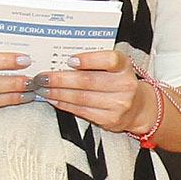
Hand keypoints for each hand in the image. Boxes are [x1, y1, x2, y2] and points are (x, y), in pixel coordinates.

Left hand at [41, 49, 158, 136]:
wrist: (138, 107)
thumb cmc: (119, 82)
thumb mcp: (114, 67)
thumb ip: (95, 61)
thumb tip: (61, 59)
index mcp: (124, 66)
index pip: (109, 60)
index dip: (88, 60)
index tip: (69, 60)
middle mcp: (125, 85)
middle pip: (88, 81)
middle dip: (61, 79)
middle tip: (42, 77)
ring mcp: (118, 104)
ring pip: (81, 98)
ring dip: (58, 93)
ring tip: (43, 88)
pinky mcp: (110, 119)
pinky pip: (82, 111)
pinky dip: (64, 104)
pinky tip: (54, 99)